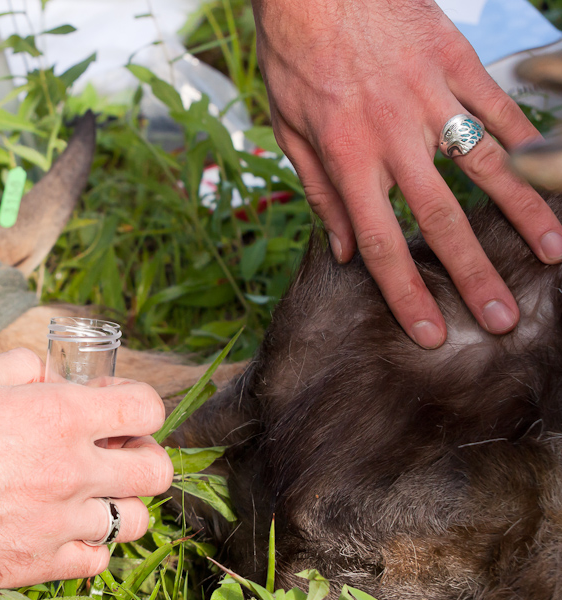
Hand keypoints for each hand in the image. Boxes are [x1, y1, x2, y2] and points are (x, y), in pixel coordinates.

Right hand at [0, 349, 171, 589]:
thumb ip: (25, 369)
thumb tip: (53, 378)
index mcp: (59, 414)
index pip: (147, 408)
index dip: (138, 406)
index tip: (118, 413)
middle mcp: (71, 469)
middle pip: (156, 471)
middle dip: (143, 458)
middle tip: (116, 457)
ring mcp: (58, 523)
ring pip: (135, 521)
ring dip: (120, 506)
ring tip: (90, 498)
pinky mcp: (36, 566)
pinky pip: (96, 562)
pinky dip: (89, 547)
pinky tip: (63, 531)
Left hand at [252, 0, 561, 346]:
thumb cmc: (294, 55)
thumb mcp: (286, 128)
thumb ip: (317, 190)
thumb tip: (341, 250)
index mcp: (344, 157)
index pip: (378, 240)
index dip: (406, 292)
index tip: (432, 332)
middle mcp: (391, 135)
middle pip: (439, 217)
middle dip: (473, 272)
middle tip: (503, 317)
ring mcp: (428, 97)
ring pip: (484, 164)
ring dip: (522, 212)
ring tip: (552, 253)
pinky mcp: (453, 60)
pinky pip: (497, 106)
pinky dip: (526, 140)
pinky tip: (548, 172)